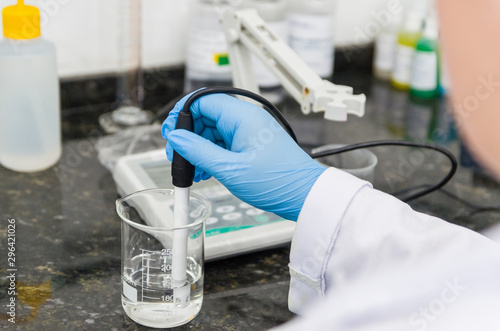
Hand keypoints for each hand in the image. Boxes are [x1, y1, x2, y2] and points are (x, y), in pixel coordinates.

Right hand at [162, 93, 325, 220]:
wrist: (303, 195)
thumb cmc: (276, 181)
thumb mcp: (229, 169)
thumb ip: (198, 151)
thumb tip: (176, 138)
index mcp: (242, 117)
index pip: (202, 101)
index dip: (181, 114)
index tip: (170, 132)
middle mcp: (246, 119)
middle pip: (206, 116)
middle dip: (188, 135)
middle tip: (178, 155)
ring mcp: (249, 131)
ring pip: (214, 131)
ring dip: (199, 148)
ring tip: (193, 169)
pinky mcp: (252, 144)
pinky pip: (224, 142)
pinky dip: (212, 154)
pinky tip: (205, 171)